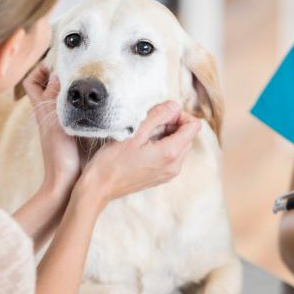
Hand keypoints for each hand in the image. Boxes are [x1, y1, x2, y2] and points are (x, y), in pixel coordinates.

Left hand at [23, 64, 80, 195]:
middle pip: (49, 85)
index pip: (31, 81)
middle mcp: (50, 113)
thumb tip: (56, 76)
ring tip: (89, 79)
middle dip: (60, 73)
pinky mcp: (75, 129)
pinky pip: (76, 110)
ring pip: (65, 97)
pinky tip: (96, 101)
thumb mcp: (56, 123)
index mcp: (42, 109)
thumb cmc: (59, 155)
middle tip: (77, 66)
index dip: (39, 70)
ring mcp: (63, 121)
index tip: (55, 64)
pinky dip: (83, 102)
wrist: (66, 181)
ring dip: (74, 87)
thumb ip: (56, 100)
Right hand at [77, 101, 200, 204]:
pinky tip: (141, 148)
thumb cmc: (112, 161)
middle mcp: (175, 166)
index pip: (194, 126)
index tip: (160, 115)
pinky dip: (161, 147)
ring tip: (142, 137)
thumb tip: (174, 106)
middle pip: (187, 136)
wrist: (99, 187)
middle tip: (148, 125)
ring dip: (165, 136)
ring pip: (179, 145)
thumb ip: (158, 115)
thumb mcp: (134, 131)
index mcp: (171, 153)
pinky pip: (170, 156)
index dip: (179, 115)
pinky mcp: (161, 177)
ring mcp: (169, 174)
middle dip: (171, 125)